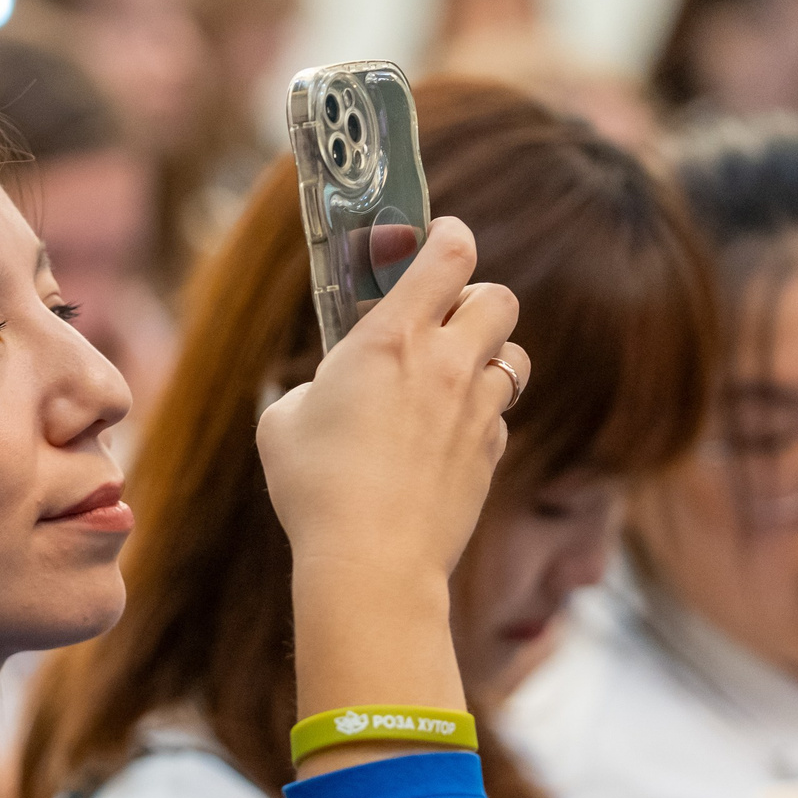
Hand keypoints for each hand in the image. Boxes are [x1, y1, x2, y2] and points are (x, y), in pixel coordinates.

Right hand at [256, 217, 520, 580]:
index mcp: (390, 339)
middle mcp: (445, 364)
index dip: (448, 236)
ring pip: (515, 356)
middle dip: (476, 300)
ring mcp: (476, 411)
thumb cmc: (315, 489)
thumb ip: (310, 390)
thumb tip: (323, 394)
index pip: (448, 254)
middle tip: (444, 321)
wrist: (371, 562)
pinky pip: (500, 416)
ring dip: (488, 358)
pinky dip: (480, 417)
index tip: (437, 237)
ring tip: (452, 380)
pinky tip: (444, 440)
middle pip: (499, 297)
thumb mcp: (283, 422)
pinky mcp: (491, 455)